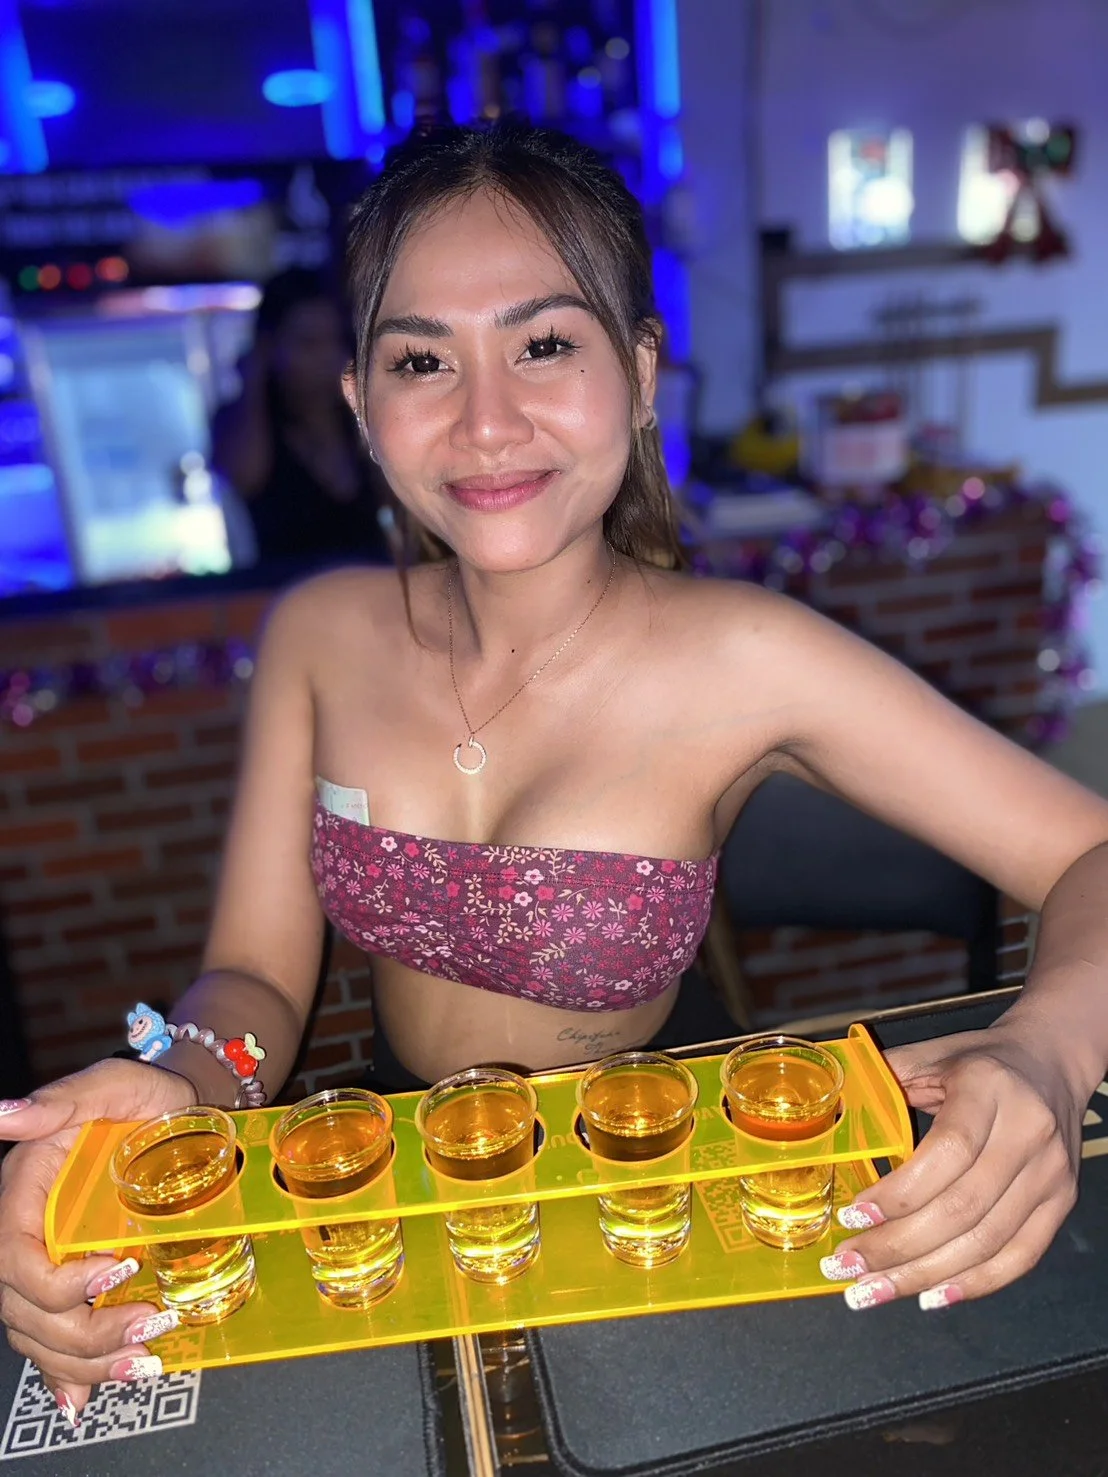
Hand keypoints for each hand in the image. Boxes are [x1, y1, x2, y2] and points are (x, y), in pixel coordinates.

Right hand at [0, 1059, 197, 1422]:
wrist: (177, 1111)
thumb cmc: (145, 1095)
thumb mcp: (112, 1085)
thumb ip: (63, 1101)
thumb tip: (5, 1114)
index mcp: (23, 1191)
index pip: (16, 1259)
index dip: (59, 1282)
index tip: (119, 1270)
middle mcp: (25, 1233)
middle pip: (27, 1311)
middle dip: (86, 1334)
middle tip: (152, 1326)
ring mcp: (46, 1263)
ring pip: (40, 1336)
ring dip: (87, 1364)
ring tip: (144, 1364)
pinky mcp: (71, 1282)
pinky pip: (52, 1340)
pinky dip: (69, 1376)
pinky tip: (86, 1401)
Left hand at [821, 1017, 1084, 1310]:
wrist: (1052, 1061)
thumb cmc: (979, 1061)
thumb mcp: (930, 1055)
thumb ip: (882, 1080)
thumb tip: (824, 1110)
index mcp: (989, 1088)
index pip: (948, 1152)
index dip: (899, 1193)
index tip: (852, 1217)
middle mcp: (1028, 1132)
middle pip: (963, 1208)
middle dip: (898, 1247)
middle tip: (847, 1268)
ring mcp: (1051, 1173)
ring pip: (987, 1241)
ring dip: (924, 1274)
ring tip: (872, 1292)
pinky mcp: (1063, 1202)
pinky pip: (1020, 1256)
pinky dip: (974, 1284)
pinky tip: (931, 1296)